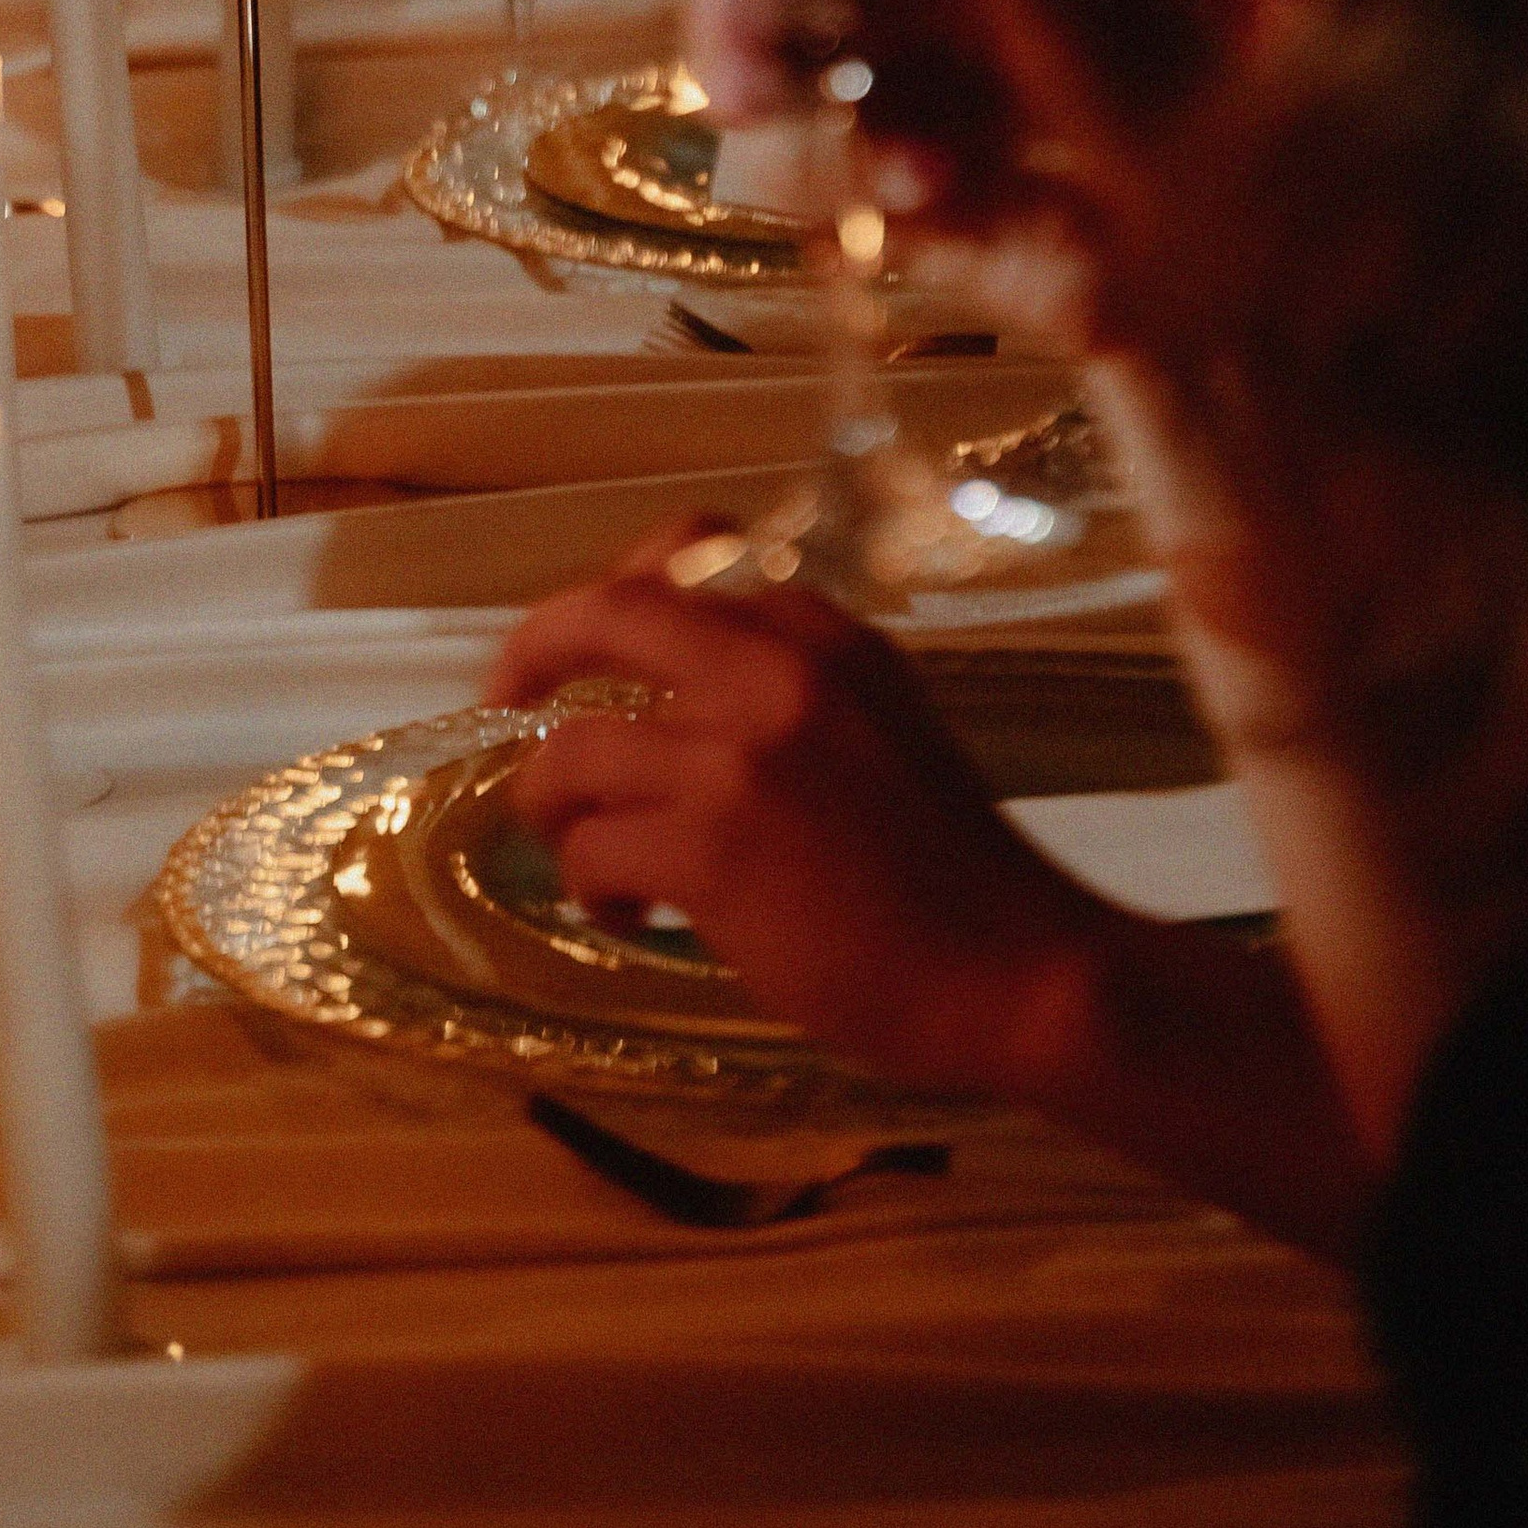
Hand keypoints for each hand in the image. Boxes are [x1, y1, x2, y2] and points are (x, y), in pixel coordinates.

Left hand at [491, 554, 1100, 1099]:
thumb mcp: (880, 721)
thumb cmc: (953, 867)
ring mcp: (735, 754)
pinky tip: (631, 914)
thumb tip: (666, 696)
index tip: (579, 647)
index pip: (681, 556)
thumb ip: (787, 688)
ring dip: (552, 805)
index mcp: (820, 631)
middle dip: (528, 657)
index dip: (607, 599)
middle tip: (503, 710)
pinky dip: (591, 883)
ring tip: (586, 857)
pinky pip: (592, 847)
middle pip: (599, 615)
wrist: (1023, 971)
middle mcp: (772, 669)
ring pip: (570, 751)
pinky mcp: (711, 846)